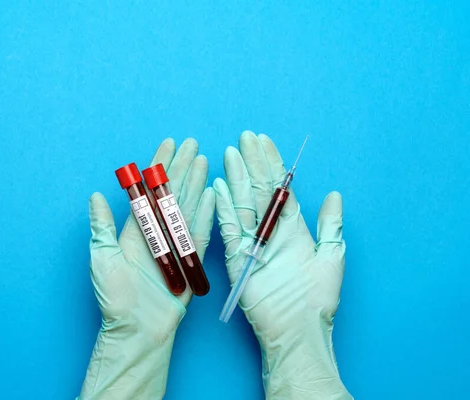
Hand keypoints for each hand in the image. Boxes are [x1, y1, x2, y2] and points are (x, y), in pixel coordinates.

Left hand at [79, 138, 214, 399]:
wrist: (137, 328)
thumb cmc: (115, 298)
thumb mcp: (102, 258)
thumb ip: (101, 226)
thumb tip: (95, 196)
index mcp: (135, 229)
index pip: (149, 190)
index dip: (159, 166)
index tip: (168, 144)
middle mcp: (157, 232)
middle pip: (172, 192)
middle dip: (182, 166)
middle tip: (192, 143)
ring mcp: (174, 244)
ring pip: (188, 206)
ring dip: (196, 182)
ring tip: (203, 159)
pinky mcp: (189, 259)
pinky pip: (200, 231)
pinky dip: (206, 212)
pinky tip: (212, 192)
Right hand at [214, 131, 351, 398]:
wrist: (298, 328)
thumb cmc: (317, 297)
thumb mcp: (332, 255)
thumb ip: (331, 224)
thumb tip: (334, 194)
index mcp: (292, 228)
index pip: (279, 188)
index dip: (272, 164)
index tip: (264, 141)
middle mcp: (270, 230)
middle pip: (258, 189)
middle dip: (252, 162)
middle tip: (245, 137)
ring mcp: (251, 242)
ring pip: (242, 202)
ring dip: (236, 177)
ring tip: (231, 153)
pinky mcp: (236, 257)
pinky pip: (229, 228)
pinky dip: (223, 207)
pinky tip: (219, 186)